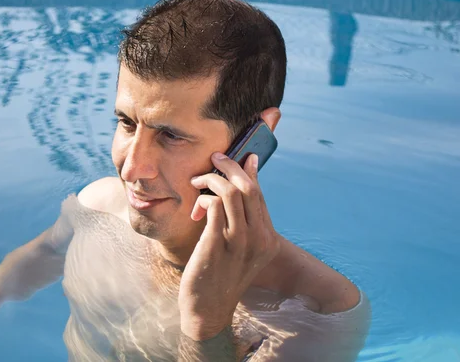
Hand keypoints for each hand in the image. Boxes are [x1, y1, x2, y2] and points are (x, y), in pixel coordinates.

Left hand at [178, 152, 280, 340]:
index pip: (259, 194)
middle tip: (214, 158)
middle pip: (248, 188)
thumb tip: (245, 183)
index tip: (239, 156)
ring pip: (230, 193)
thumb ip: (243, 218)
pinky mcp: (216, 245)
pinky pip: (213, 206)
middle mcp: (259, 240)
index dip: (247, 171)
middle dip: (229, 166)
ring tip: (198, 182)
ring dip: (211, 180)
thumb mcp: (240, 246)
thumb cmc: (221, 272)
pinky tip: (197, 208)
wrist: (208, 308)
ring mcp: (238, 243)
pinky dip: (204, 198)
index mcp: (268, 239)